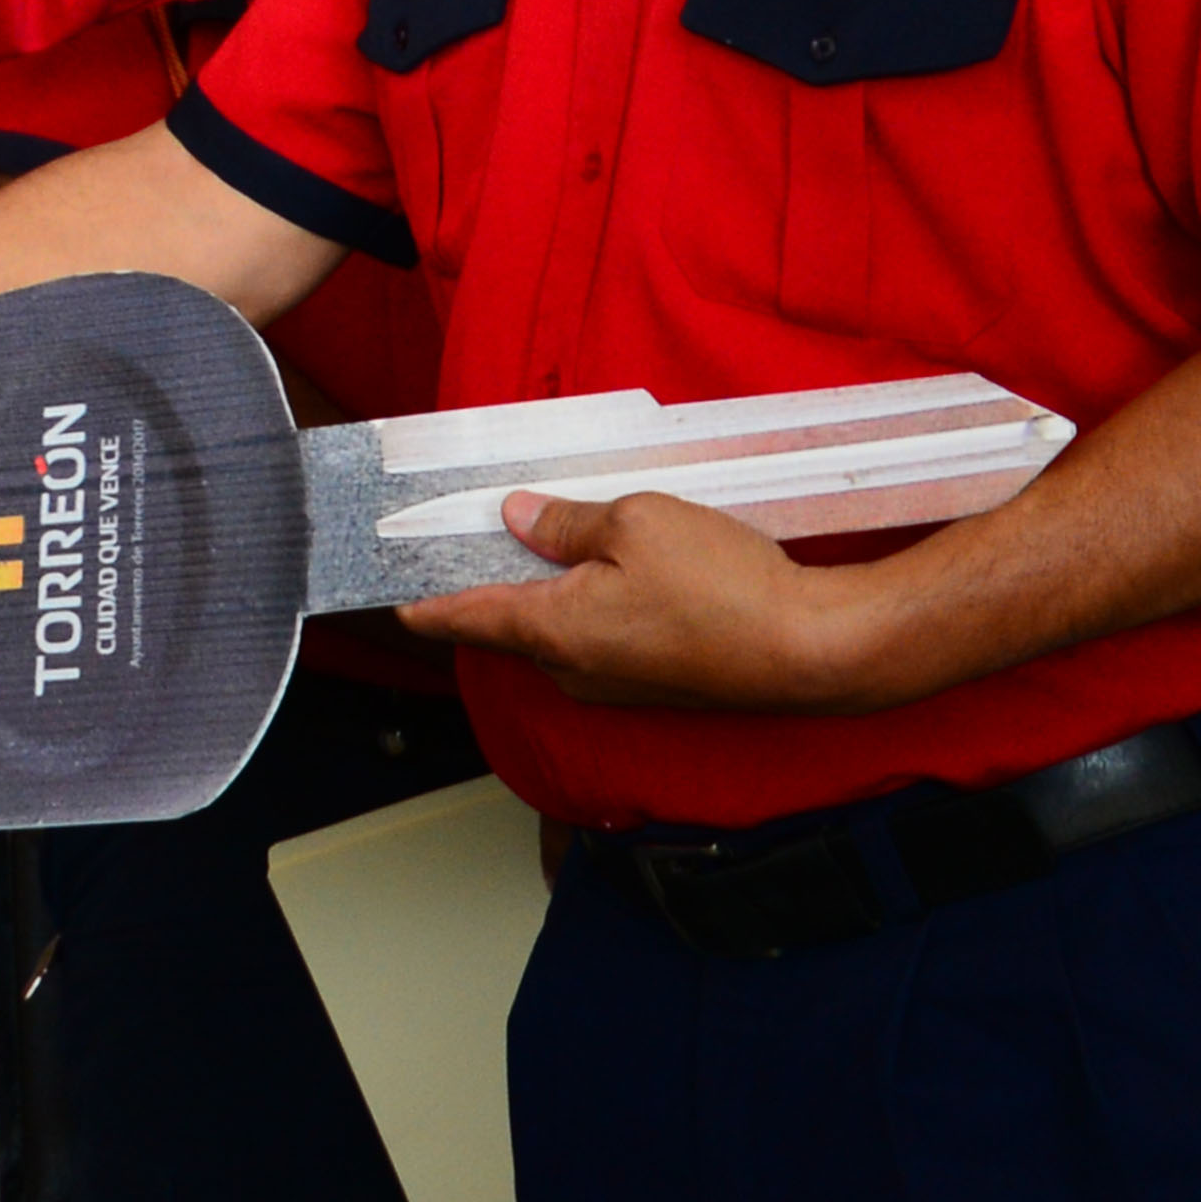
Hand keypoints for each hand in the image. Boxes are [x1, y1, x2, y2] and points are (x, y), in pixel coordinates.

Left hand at [396, 490, 900, 712]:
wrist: (810, 649)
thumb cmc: (724, 585)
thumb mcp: (635, 522)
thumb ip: (568, 522)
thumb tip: (518, 518)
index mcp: (553, 631)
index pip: (463, 617)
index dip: (422, 601)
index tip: (390, 593)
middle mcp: (573, 670)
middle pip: (507, 624)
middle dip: (487, 582)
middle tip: (474, 531)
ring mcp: (615, 684)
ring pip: (556, 631)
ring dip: (545, 589)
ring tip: (549, 533)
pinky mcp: (652, 683)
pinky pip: (597, 640)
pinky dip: (587, 604)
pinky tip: (608, 567)